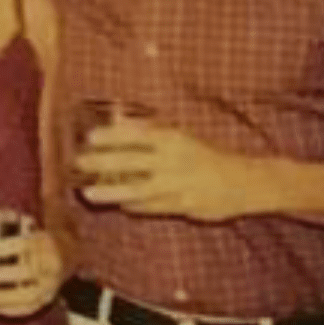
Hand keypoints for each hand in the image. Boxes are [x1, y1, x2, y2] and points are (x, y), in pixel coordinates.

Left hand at [0, 229, 64, 318]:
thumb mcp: (26, 229)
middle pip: (23, 272)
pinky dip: (6, 309)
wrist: (66, 256)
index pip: (21, 246)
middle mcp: (51, 264)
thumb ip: (6, 225)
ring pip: (26, 295)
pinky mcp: (48, 299)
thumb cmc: (35, 242)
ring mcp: (52, 284)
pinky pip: (27, 308)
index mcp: (44, 243)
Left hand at [78, 124, 267, 222]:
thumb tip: (118, 117)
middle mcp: (174, 161)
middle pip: (132, 161)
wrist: (244, 182)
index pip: (137, 134)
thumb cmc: (207, 156)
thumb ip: (149, 128)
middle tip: (79, 165)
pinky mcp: (182, 206)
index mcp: (174, 139)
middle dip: (103, 163)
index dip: (112, 136)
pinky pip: (151, 207)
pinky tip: (120, 205)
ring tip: (89, 194)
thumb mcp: (181, 137)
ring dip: (111, 192)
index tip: (90, 138)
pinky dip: (134, 206)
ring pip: (138, 189)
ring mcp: (177, 185)